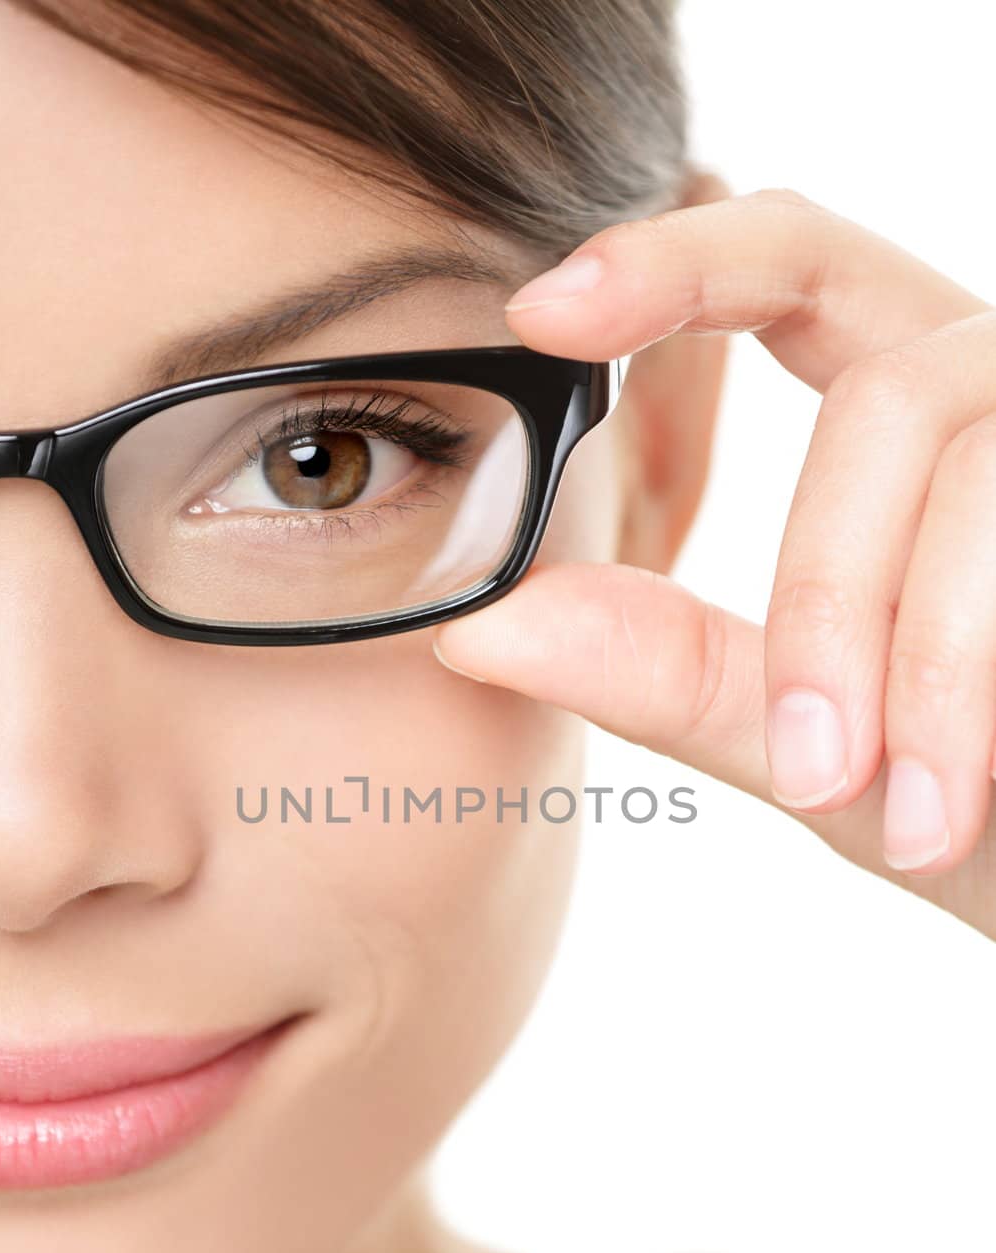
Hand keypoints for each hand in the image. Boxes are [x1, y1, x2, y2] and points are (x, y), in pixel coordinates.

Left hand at [431, 187, 995, 941]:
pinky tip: (983, 801)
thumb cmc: (988, 817)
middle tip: (815, 773)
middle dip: (830, 598)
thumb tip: (479, 629)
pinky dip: (987, 678)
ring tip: (914, 819)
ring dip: (928, 658)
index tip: (541, 310)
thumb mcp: (818, 750)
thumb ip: (673, 675)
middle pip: (888, 399)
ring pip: (978, 460)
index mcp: (918, 419)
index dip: (673, 262)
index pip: (796, 265)